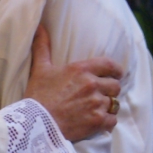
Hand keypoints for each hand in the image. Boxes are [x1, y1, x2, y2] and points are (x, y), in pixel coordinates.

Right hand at [25, 23, 121, 139]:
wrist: (36, 124)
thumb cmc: (37, 96)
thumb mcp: (40, 69)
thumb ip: (43, 47)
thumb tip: (39, 27)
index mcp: (81, 69)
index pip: (110, 65)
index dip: (116, 70)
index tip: (116, 74)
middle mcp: (92, 85)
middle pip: (115, 86)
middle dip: (110, 90)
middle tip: (103, 94)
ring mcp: (96, 103)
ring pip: (114, 103)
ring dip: (108, 106)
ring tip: (99, 109)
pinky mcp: (97, 121)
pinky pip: (113, 120)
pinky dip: (108, 122)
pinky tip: (99, 122)